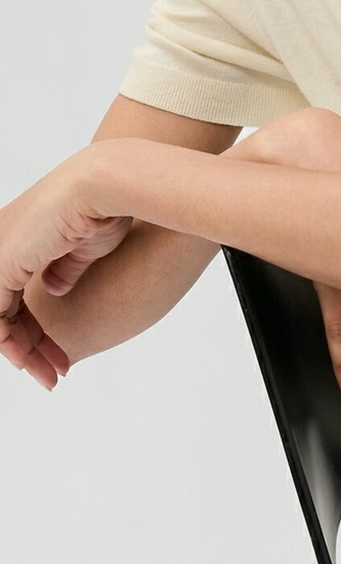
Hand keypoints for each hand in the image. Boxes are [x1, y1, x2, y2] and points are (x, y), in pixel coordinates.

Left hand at [0, 151, 130, 388]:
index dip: (32, 332)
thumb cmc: (105, 209)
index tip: (57, 357)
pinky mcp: (0, 264)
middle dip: (27, 350)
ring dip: (23, 354)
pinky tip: (36, 362)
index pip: (11, 297)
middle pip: (2, 312)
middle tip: (51, 376)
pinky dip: (13, 346)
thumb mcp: (81, 248)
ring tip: (49, 376)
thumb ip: (62, 268)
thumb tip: (53, 289)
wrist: (107, 186)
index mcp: (15, 238)